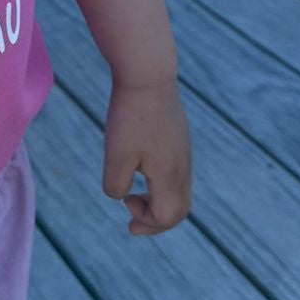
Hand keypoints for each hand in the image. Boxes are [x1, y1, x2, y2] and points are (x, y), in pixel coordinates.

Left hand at [101, 77, 191, 235]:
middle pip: (180, 209)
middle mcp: (183, 167)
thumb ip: (116, 185)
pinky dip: (160, 184)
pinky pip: (176, 174)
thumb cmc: (131, 116)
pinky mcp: (179, 139)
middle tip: (131, 221)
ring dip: (157, 202)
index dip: (147, 223)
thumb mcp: (116, 155)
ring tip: (132, 197)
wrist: (148, 76)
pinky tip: (140, 170)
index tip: (125, 207)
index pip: (168, 216)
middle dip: (156, 221)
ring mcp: (183, 152)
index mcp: (170, 175)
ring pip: (179, 192)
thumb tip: (121, 195)